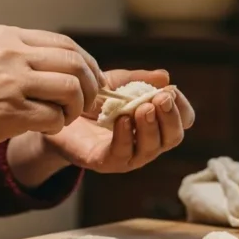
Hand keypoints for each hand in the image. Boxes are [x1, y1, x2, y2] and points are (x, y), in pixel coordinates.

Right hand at [0, 25, 105, 176]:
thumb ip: (15, 55)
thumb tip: (56, 65)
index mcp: (5, 36)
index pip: (65, 44)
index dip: (86, 64)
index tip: (90, 80)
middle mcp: (11, 53)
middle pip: (76, 63)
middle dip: (90, 86)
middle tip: (87, 103)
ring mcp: (11, 81)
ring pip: (71, 89)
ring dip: (76, 107)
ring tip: (63, 117)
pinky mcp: (10, 111)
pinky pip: (55, 117)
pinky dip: (57, 125)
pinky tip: (44, 128)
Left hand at [40, 69, 194, 172]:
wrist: (56, 113)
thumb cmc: (91, 101)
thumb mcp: (116, 84)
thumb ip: (139, 79)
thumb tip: (165, 76)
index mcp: (154, 123)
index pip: (182, 121)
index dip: (181, 107)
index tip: (171, 91)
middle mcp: (146, 143)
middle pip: (173, 137)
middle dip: (170, 117)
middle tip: (160, 99)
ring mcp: (128, 156)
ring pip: (151, 148)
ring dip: (150, 127)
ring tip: (143, 107)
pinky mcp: (105, 162)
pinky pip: (122, 154)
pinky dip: (125, 136)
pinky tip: (122, 119)